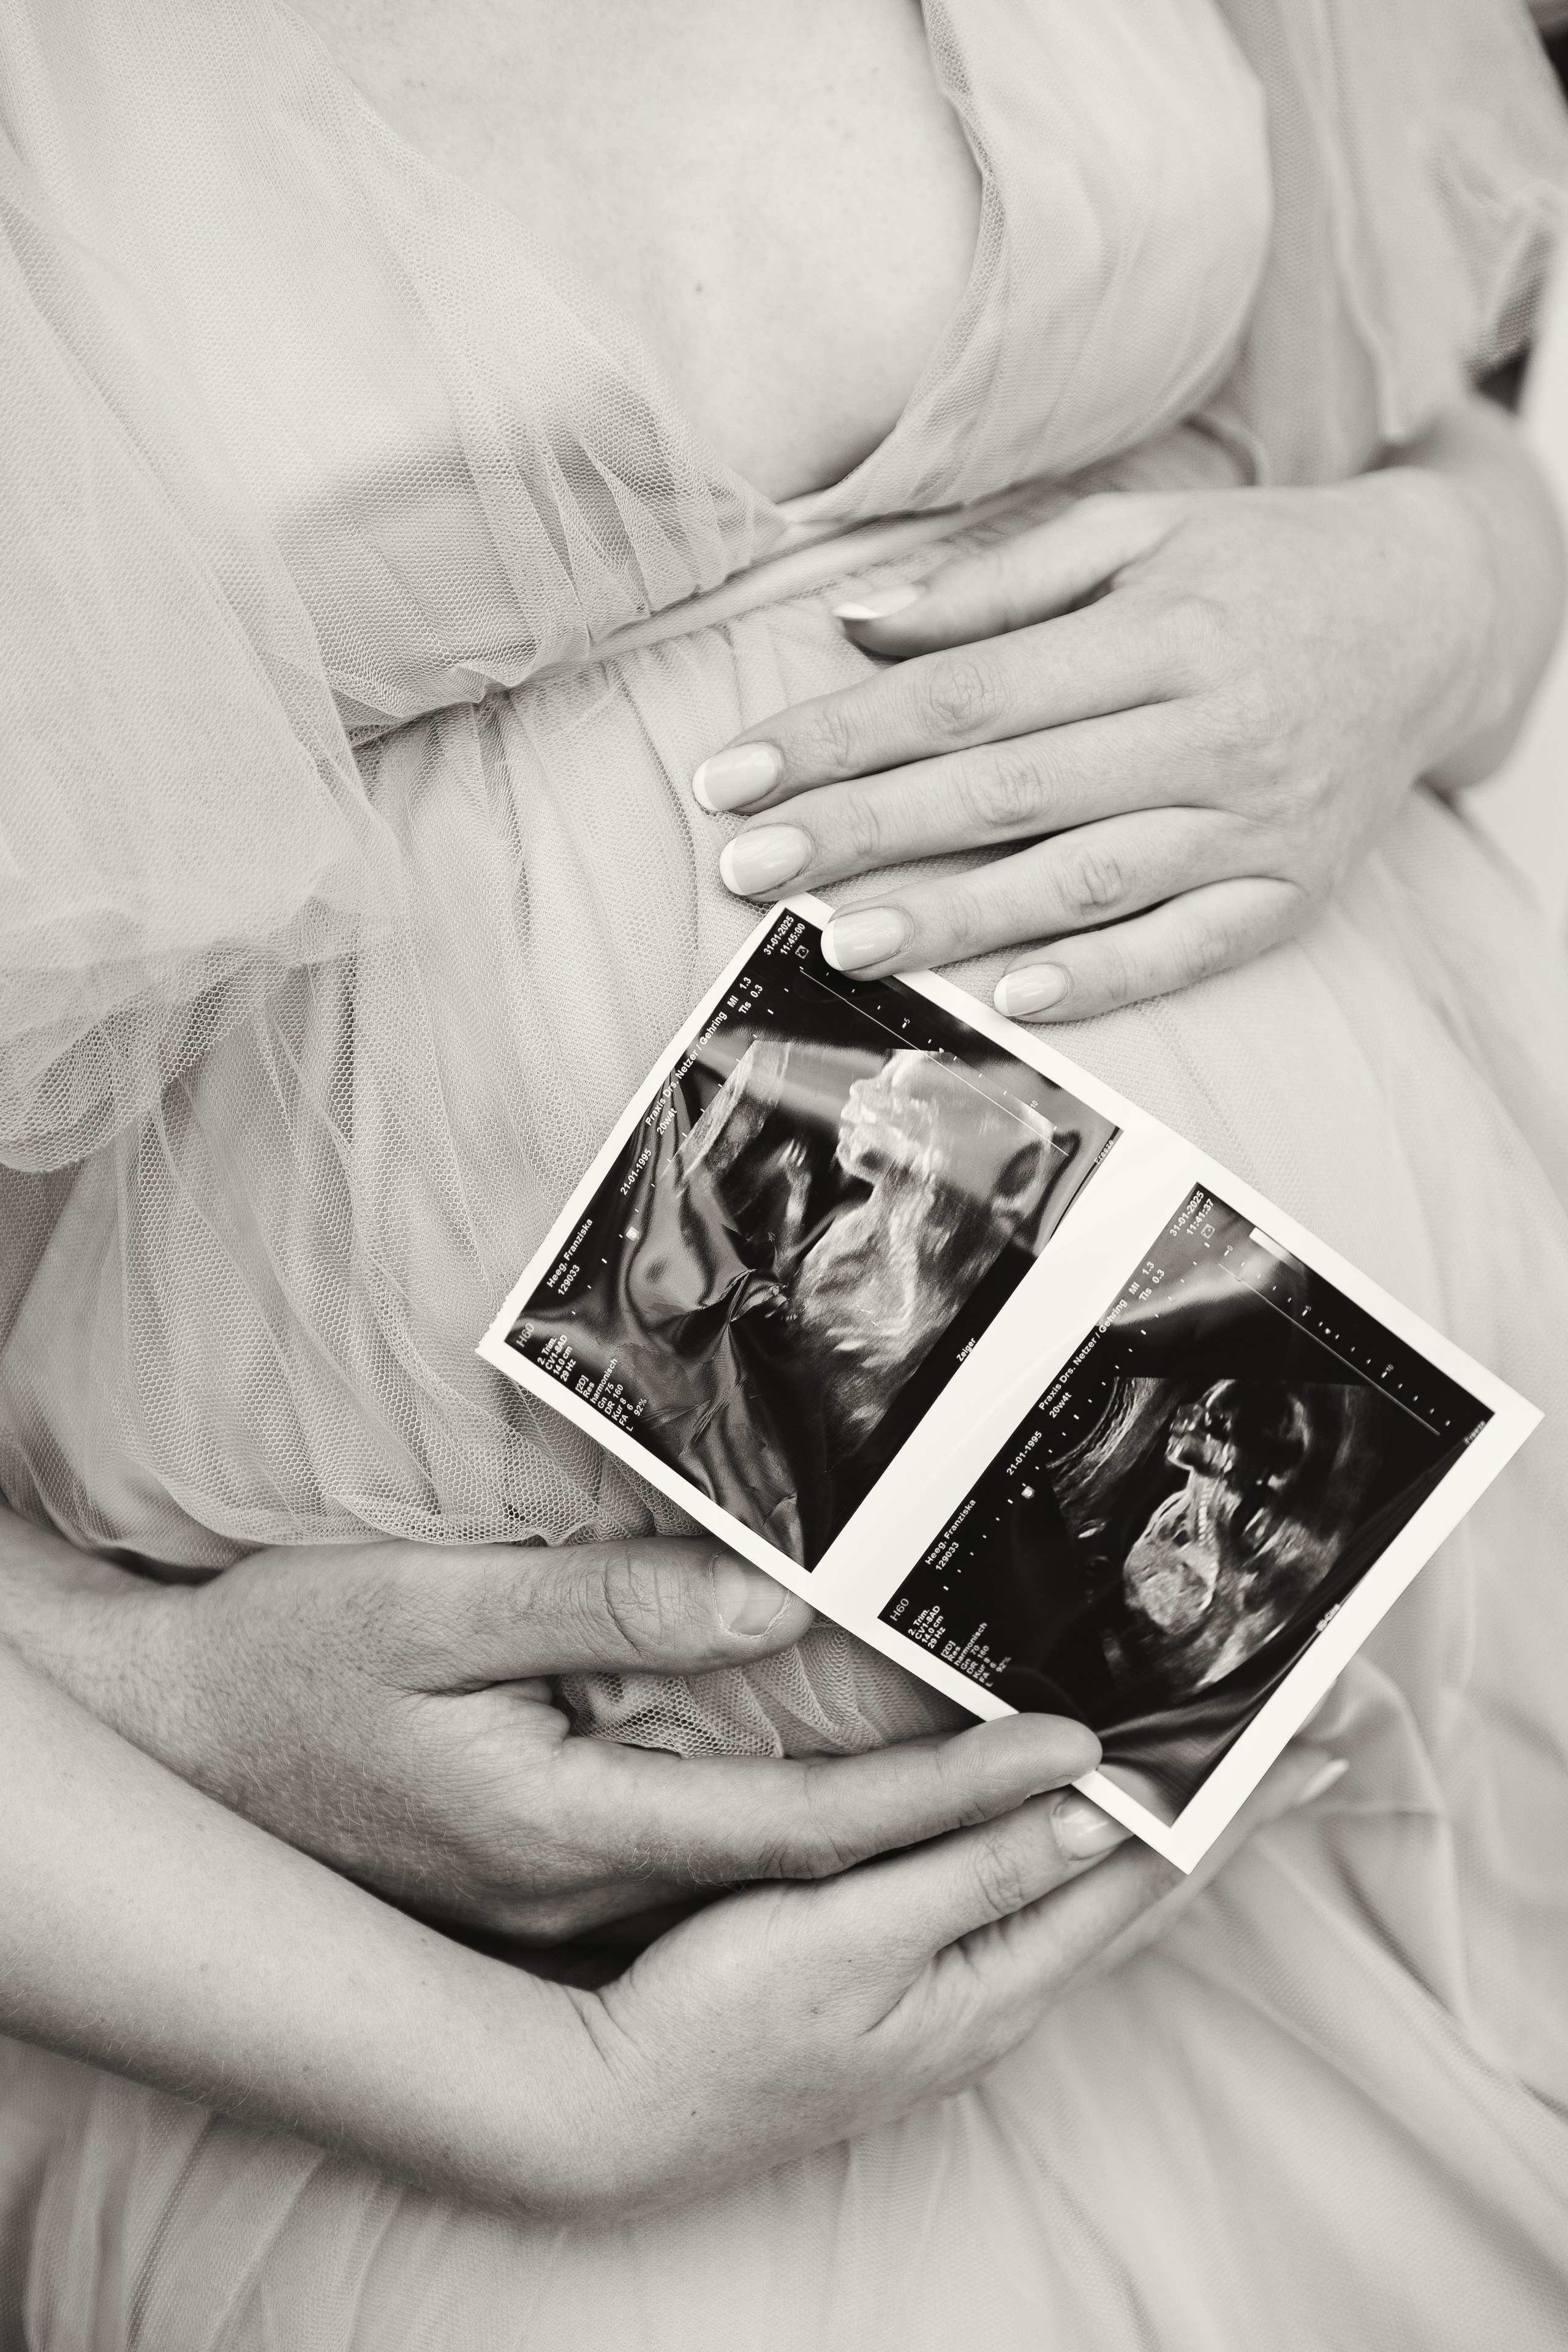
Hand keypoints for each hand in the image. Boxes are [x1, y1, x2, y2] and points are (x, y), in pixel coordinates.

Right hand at [22, 1533, 1102, 1942]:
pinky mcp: (570, 1887)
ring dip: (952, 1876)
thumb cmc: (292, 1668)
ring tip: (1091, 1828)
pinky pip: (750, 1893)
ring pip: (804, 1906)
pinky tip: (924, 1835)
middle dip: (1001, 1856)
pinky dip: (862, 1867)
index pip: (809, 1827)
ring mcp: (581, 1905)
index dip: (954, 1794)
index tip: (1086, 1758)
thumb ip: (590, 1603)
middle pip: (833, 1894)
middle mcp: (593, 1891)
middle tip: (1154, 1806)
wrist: (187, 1761)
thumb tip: (755, 1602)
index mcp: (567, 1825)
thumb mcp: (422, 1609)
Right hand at [542, 1735, 1342, 2214]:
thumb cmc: (717, 2019)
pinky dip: (1076, 1864)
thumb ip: (977, 1860)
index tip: (1303, 1742)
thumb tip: (1097, 1796)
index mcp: (990, 1985)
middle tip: (1301, 1754)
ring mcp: (947, 2011)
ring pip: (1083, 1906)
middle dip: (1220, 1822)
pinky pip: (1027, 1916)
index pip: (1142, 1876)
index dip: (1224, 1804)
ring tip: (1212, 1788)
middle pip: (1135, 1896)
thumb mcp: (853, 1926)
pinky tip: (1069, 1843)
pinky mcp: (903, 2002)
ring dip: (1156, 1842)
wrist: (608, 2111)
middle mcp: (989, 2005)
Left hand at [693, 470, 1501, 1016]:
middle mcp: (1208, 728)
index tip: (732, 775)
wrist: (1440, 616)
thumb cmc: (1258, 568)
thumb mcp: (1137, 533)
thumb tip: (855, 626)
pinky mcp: (1289, 892)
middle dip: (861, 833)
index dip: (838, 738)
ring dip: (955, 919)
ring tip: (839, 941)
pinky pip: (1187, 946)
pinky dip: (1100, 977)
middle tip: (746, 869)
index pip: (964, 695)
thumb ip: (997, 584)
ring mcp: (1254, 821)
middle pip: (1004, 792)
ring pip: (1082, 880)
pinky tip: (1009, 997)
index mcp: (1158, 628)